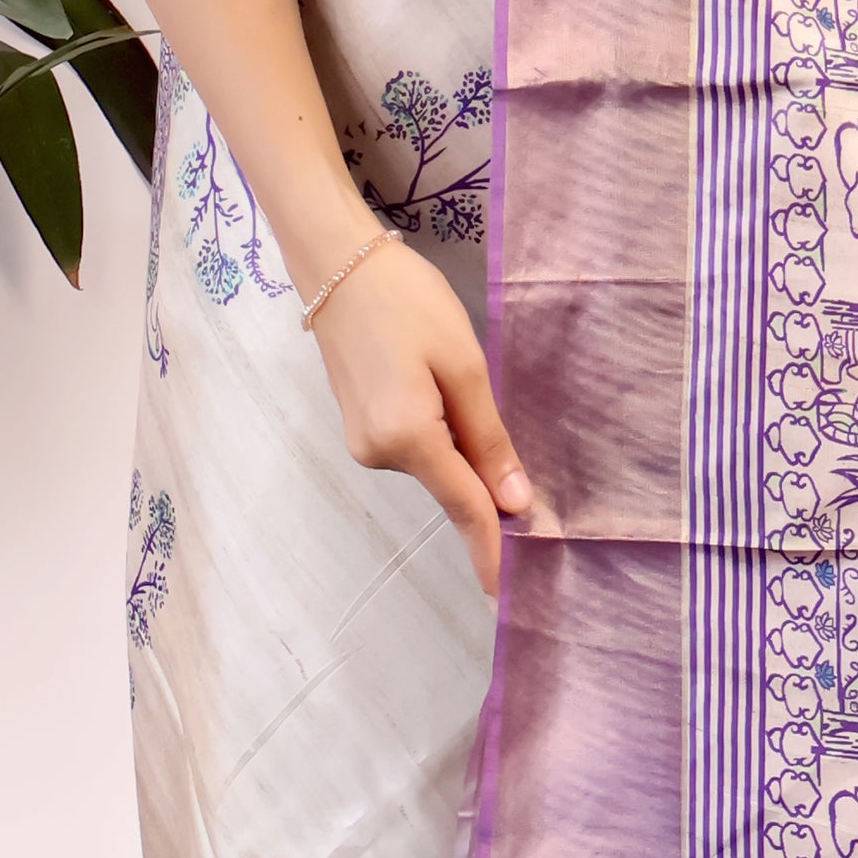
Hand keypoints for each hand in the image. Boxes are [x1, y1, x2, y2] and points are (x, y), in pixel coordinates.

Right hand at [307, 233, 529, 596]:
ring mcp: (363, 443)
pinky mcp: (359, 427)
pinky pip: (415, 448)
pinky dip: (441, 440)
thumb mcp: (463, 364)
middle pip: (450, 486)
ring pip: (434, 466)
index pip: (463, 507)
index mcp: (407, 438)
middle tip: (520, 464)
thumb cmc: (407, 302)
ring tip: (466, 384)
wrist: (337, 263)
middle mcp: (378, 454)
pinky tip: (445, 395)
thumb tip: (515, 504)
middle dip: (487, 486)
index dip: (491, 549)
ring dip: (463, 452)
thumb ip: (489, 438)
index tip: (507, 594)